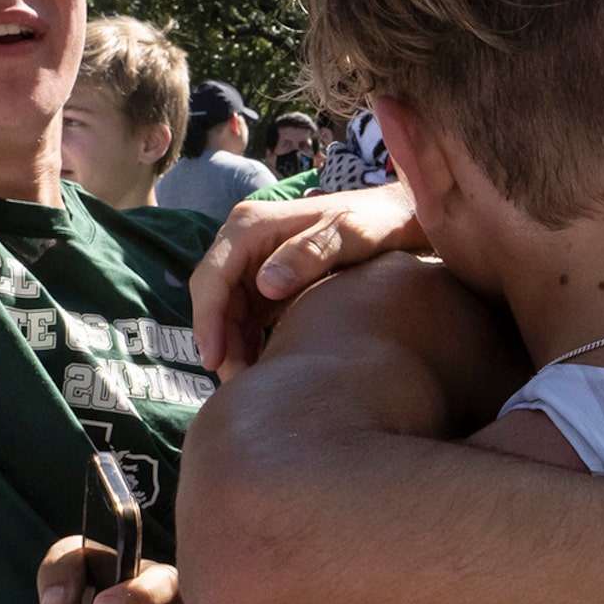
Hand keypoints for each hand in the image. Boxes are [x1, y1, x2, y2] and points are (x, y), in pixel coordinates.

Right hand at [190, 182, 425, 375]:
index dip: (208, 320)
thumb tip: (266, 285)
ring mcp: (255, 263)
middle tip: (238, 384)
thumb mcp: (349, 234)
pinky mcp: (267, 283)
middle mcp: (245, 242)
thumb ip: (311, 253)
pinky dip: (249, 343)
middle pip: (215, 299)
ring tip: (250, 385)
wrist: (395, 218)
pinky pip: (247, 317)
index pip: (212, 276)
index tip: (215, 359)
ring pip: (228, 313)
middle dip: (220, 342)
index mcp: (252, 225)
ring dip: (234, 347)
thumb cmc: (375, 222)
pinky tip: (263, 370)